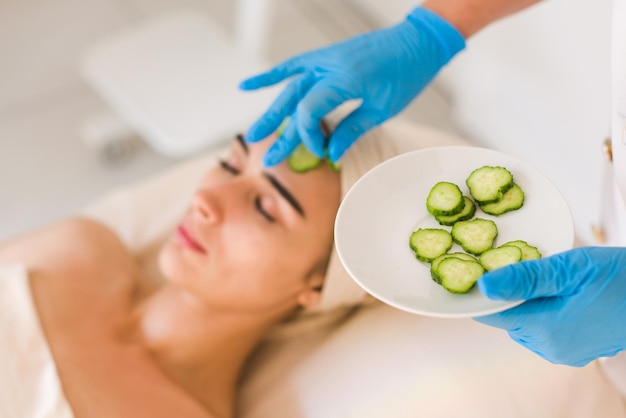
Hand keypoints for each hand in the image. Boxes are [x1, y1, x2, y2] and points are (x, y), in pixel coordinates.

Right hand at [239, 7, 464, 165]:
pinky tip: (247, 86)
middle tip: (267, 159)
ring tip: (253, 134)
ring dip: (270, 113)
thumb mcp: (382, 109)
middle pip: (294, 104)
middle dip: (281, 135)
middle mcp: (328, 67)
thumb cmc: (405, 75)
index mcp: (344, 80)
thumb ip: (352, 130)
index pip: (310, 113)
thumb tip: (332, 154)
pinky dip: (269, 76)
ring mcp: (323, 60)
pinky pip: (291, 66)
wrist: (417, 42)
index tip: (321, 151)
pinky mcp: (323, 56)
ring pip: (289, 89)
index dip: (310, 137)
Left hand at [474, 247, 625, 365]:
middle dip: (514, 296)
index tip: (485, 273)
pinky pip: (545, 332)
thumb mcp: (570, 268)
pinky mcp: (576, 352)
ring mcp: (565, 354)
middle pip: (509, 319)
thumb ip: (525, 278)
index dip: (486, 294)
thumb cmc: (620, 277)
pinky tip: (564, 296)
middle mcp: (552, 348)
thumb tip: (484, 286)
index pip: (493, 315)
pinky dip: (546, 314)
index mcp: (547, 329)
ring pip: (526, 325)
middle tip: (535, 272)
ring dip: (530, 305)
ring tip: (555, 283)